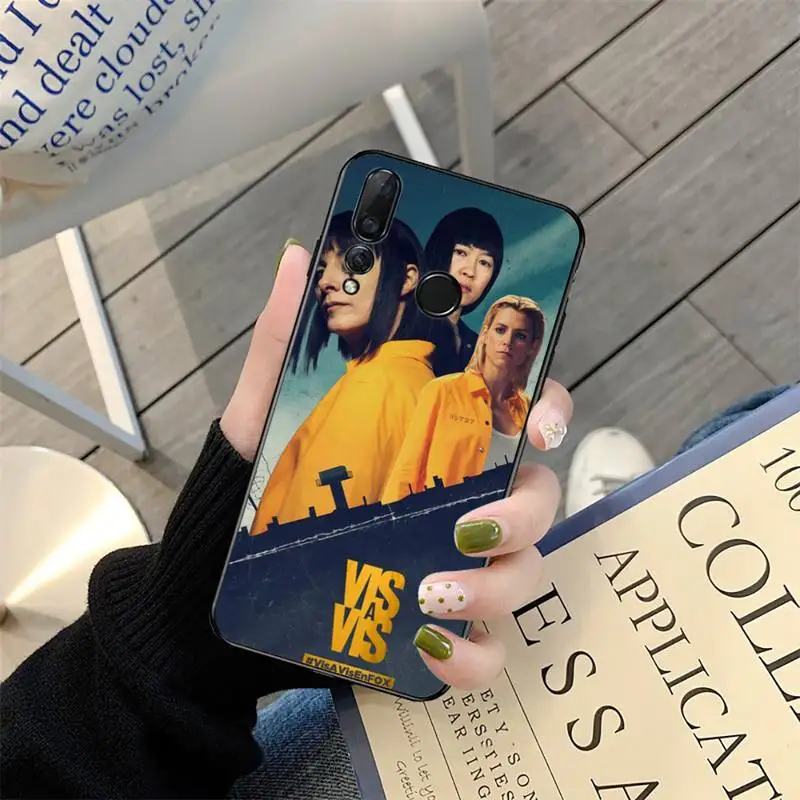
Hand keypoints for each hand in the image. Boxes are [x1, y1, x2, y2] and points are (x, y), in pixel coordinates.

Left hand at [221, 243, 572, 690]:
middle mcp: (455, 501)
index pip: (515, 413)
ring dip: (495, 588)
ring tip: (428, 593)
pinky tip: (433, 647)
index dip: (548, 408)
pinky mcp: (436, 631)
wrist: (211, 596)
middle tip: (468, 528)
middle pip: (536, 498)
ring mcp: (453, 568)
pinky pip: (486, 653)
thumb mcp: (257, 421)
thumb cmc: (247, 500)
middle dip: (522, 513)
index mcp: (428, 442)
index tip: (542, 423)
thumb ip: (278, 344)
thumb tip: (297, 259)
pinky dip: (473, 658)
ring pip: (523, 574)